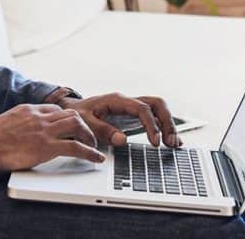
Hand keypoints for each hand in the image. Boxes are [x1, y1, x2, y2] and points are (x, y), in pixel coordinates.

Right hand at [0, 103, 105, 171]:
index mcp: (28, 109)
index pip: (55, 109)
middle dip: (82, 125)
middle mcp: (39, 116)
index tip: (70, 127)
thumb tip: (20, 131)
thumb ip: (17, 124)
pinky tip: (96, 158)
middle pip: (70, 114)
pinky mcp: (46, 147)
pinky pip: (76, 147)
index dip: (65, 119)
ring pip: (77, 125)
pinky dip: (90, 153)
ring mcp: (44, 130)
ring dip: (89, 136)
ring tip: (93, 146)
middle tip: (87, 136)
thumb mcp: (4, 123)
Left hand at [57, 92, 179, 148]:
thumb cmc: (77, 114)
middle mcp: (128, 102)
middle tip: (170, 142)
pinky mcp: (133, 116)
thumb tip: (123, 140)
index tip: (155, 142)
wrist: (71, 110)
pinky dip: (164, 128)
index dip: (151, 125)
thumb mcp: (84, 122)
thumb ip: (102, 130)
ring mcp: (132, 108)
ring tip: (173, 144)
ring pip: (158, 109)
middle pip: (156, 104)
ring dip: (168, 124)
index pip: (142, 108)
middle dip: (167, 122)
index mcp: (117, 101)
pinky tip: (172, 141)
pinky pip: (154, 117)